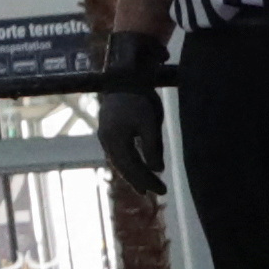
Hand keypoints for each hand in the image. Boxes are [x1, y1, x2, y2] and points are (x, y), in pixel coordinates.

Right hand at [95, 33, 168, 194]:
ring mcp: (105, 135)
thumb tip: (157, 169)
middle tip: (159, 191)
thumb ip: (153, 147)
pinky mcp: (108, 130)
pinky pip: (117, 153)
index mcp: (116, 141)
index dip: (147, 180)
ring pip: (119, 161)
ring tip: (143, 186)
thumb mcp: (150, 124)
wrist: (124, 77)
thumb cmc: (139, 99)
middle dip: (141, 180)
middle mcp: (107, 141)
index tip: (163, 190)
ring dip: (133, 174)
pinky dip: (127, 163)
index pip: (133, 168)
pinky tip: (133, 166)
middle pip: (124, 167)